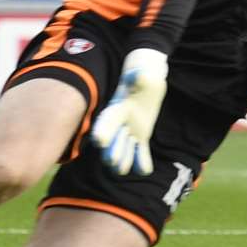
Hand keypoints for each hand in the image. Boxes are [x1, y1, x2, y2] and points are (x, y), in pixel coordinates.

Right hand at [89, 49, 168, 176]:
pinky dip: (142, 160)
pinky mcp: (141, 136)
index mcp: (117, 108)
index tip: (100, 141)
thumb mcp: (142, 75)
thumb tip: (138, 75)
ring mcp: (130, 131)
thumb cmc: (143, 77)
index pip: (108, 120)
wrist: (146, 82)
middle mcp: (120, 122)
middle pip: (113, 139)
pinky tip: (144, 171)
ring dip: (123, 160)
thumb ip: (138, 77)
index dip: (104, 130)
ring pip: (125, 148)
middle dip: (112, 150)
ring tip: (121, 170)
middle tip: (111, 161)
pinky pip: (140, 151)